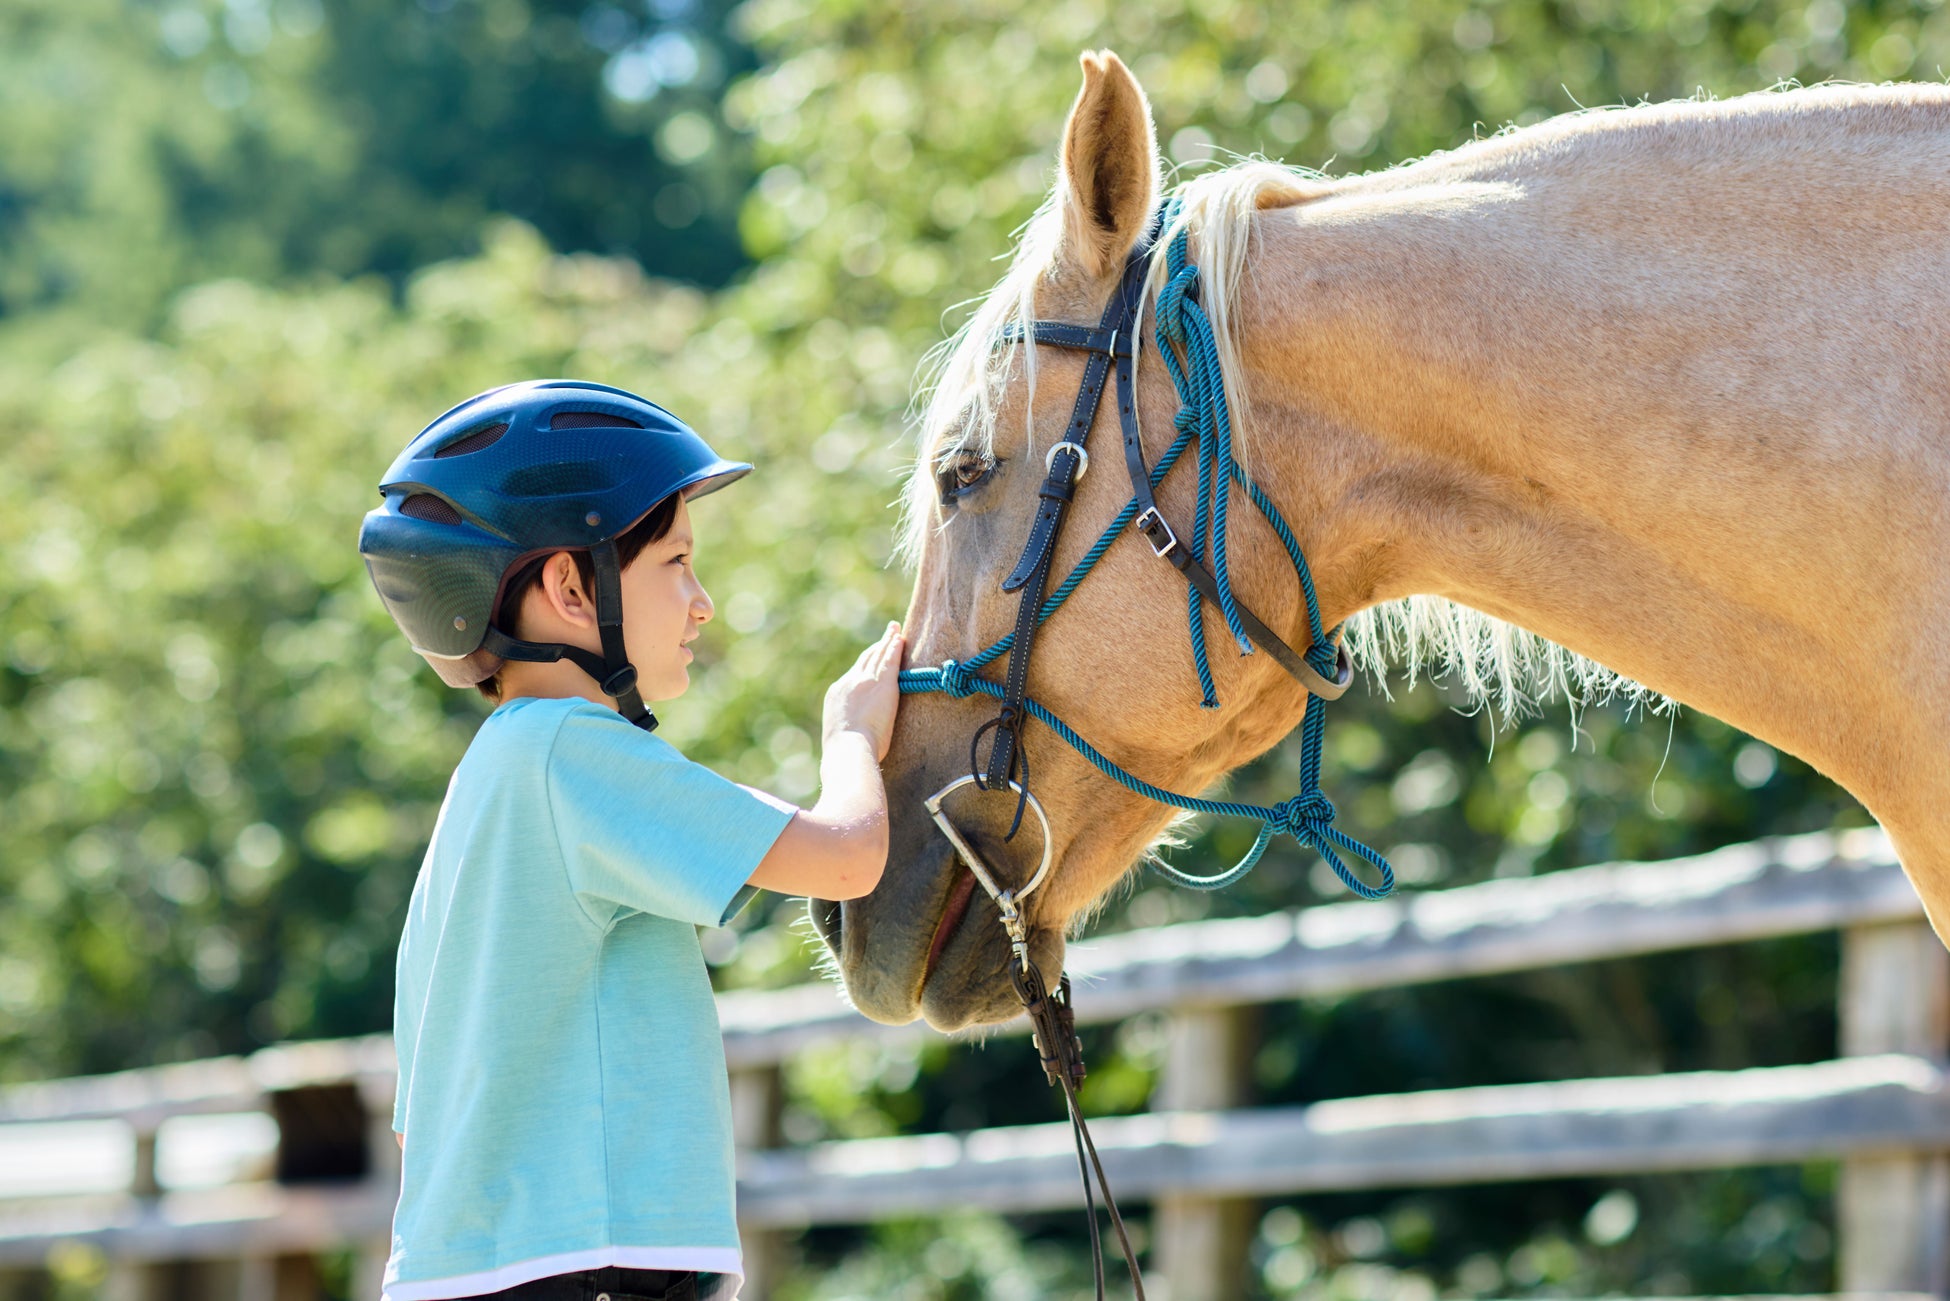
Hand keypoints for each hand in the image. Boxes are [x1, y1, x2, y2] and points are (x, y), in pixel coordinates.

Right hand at [823, 622, 903, 760]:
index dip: (865, 663)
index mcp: (837, 694)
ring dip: (887, 641)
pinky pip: (890, 660)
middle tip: (886, 635)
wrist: (848, 749)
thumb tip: (850, 736)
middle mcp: (849, 682)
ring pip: (878, 655)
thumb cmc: (846, 752)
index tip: (871, 656)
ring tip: (895, 630)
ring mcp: (866, 681)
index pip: (854, 673)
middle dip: (876, 647)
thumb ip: (847, 727)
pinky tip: (900, 639)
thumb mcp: (841, 735)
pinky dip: (895, 648)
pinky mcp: (883, 684)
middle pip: (866, 659)